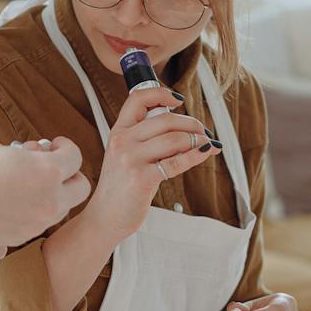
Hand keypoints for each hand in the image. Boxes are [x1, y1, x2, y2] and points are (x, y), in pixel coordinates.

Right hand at [0, 138, 90, 254]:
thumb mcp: (3, 150)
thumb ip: (30, 155)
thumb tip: (38, 156)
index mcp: (47, 172)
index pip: (75, 157)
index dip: (65, 148)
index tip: (55, 146)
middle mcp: (49, 201)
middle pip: (81, 187)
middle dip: (68, 174)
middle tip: (49, 167)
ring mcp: (36, 224)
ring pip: (62, 208)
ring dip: (53, 195)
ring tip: (26, 184)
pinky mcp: (20, 238)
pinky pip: (38, 223)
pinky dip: (33, 212)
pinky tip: (12, 202)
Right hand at [80, 86, 219, 241]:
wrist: (105, 217)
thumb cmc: (120, 187)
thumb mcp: (123, 154)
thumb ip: (143, 138)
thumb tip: (181, 126)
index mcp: (118, 132)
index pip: (138, 99)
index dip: (161, 93)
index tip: (178, 100)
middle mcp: (122, 142)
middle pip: (166, 119)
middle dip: (192, 123)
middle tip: (203, 132)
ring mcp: (131, 160)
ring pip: (175, 138)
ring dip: (198, 139)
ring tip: (206, 144)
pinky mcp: (142, 179)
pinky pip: (177, 161)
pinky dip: (196, 155)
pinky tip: (205, 153)